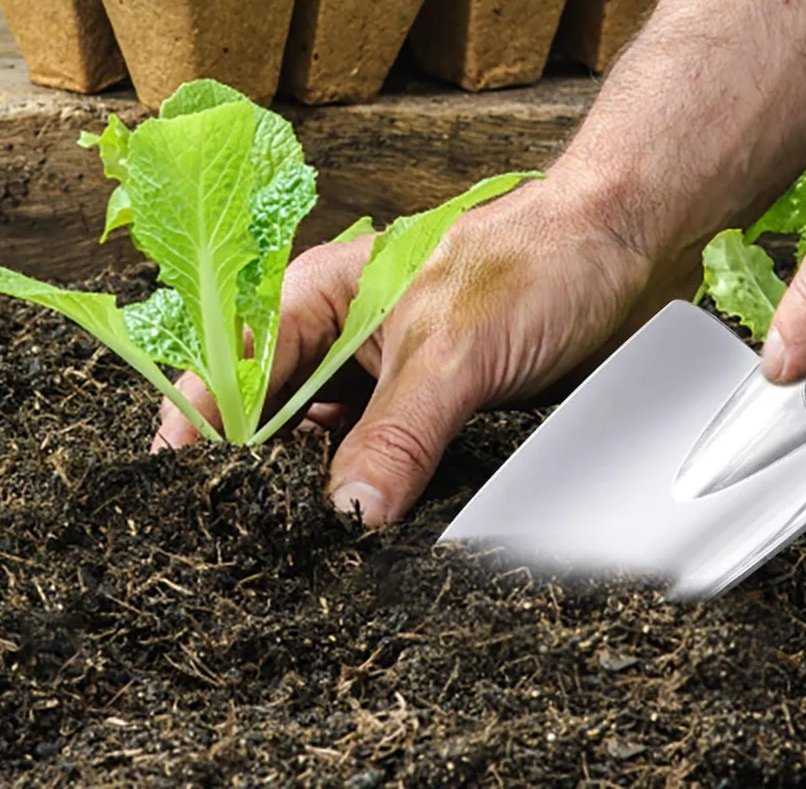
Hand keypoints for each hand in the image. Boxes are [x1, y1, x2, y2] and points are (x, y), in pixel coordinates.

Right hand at [153, 174, 661, 524]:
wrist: (624, 249)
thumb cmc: (536, 259)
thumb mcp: (453, 349)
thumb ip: (396, 434)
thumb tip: (346, 516)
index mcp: (322, 296)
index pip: (235, 367)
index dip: (200, 426)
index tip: (181, 490)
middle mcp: (343, 339)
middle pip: (271, 419)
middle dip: (256, 476)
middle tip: (245, 543)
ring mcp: (385, 380)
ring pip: (325, 451)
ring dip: (317, 498)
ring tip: (300, 555)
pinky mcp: (430, 414)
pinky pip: (381, 468)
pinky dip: (371, 503)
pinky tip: (366, 541)